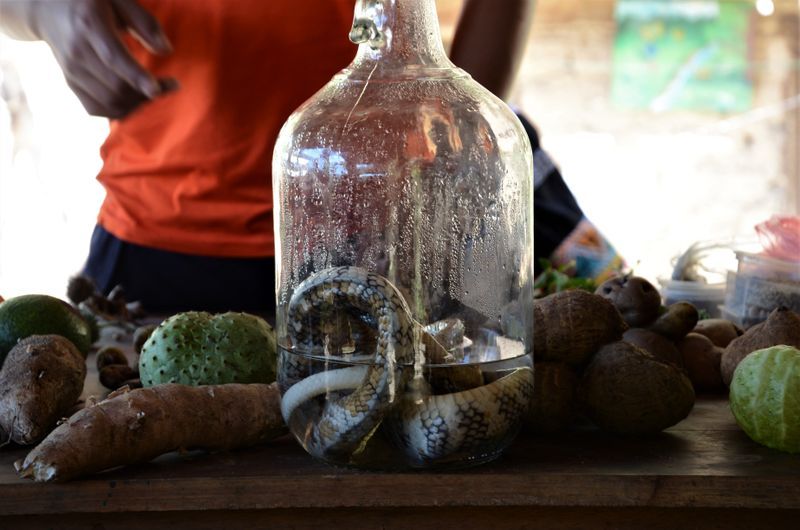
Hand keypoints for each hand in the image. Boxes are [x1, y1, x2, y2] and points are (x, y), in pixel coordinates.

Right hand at [29, 0, 176, 118]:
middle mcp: (77, 51)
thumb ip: (144, 22)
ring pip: (109, 102)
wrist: (48, 10)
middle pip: (115, 86)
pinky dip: (121, 110)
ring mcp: (71, 70)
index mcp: (89, 24)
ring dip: (138, 104)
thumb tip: (166, 50)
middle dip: (147, 93)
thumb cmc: (92, 2)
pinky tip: (136, 99)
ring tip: (155, 91)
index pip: (113, 57)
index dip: (136, 77)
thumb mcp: (119, 0)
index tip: (157, 89)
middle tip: (171, 85)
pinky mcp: (71, 83)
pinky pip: (97, 109)